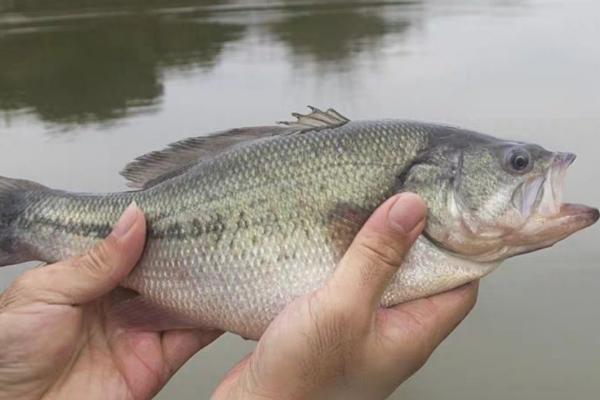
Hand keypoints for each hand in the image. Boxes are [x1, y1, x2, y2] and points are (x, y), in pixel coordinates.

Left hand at [0, 204, 221, 399]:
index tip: (180, 207)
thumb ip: (94, 261)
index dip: (155, 227)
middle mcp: (123, 300)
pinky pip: (194, 335)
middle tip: (212, 225)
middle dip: (187, 249)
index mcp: (92, 278)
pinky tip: (227, 295)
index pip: (132, 246)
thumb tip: (132, 221)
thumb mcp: (45, 293)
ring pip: (185, 297)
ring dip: (206, 279)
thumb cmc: (10, 356)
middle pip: (165, 269)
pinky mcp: (159, 359)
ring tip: (226, 254)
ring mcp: (143, 329)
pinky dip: (214, 316)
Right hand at [212, 193, 478, 399]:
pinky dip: (345, 261)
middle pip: (420, 278)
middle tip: (400, 201)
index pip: (459, 286)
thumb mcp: (343, 308)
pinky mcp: (333, 325)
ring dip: (373, 248)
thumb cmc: (301, 378)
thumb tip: (411, 210)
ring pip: (381, 279)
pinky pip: (350, 286)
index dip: (459, 247)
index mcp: (412, 335)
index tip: (446, 212)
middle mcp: (393, 333)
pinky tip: (330, 243)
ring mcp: (362, 330)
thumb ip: (377, 259)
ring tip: (366, 212)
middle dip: (411, 239)